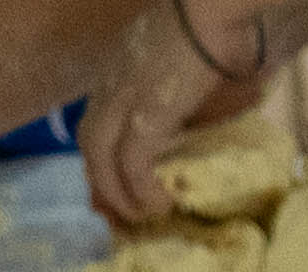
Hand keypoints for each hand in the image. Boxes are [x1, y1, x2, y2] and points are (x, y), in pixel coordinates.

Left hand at [79, 0, 279, 227]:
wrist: (218, 9)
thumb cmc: (217, 25)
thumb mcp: (194, 60)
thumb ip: (190, 87)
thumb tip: (213, 109)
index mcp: (121, 66)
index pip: (99, 117)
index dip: (105, 153)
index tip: (119, 180)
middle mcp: (112, 83)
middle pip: (90, 141)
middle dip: (103, 180)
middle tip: (123, 210)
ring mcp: (123, 99)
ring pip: (100, 158)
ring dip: (117, 193)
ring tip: (141, 215)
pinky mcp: (144, 116)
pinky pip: (132, 165)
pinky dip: (142, 191)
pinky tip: (160, 205)